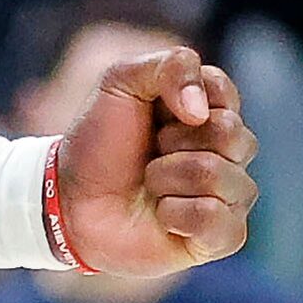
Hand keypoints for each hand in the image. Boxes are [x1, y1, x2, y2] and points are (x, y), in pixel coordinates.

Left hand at [52, 45, 256, 276]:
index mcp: (210, 111)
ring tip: (150, 185)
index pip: (225, 93)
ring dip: (168, 178)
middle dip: (174, 142)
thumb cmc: (99, 141)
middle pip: (231, 135)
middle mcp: (229, 152)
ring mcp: (229, 195)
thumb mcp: (121, 82)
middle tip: (150, 152)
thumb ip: (171, 66)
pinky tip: (162, 216)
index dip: (184, 99)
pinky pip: (218, 220)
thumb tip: (203, 111)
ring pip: (220, 176)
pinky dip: (177, 214)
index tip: (154, 111)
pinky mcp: (221, 236)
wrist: (71, 199)